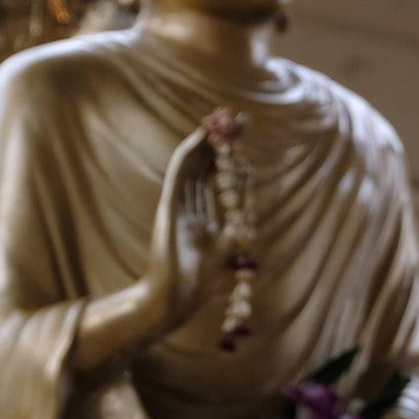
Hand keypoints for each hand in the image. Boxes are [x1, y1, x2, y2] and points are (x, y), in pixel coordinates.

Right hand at [143, 125, 230, 332]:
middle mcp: (187, 207)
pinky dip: (189, 155)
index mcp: (201, 218)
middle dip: (220, 142)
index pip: (215, 178)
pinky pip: (178, 175)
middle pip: (204, 166)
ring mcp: (176, 206)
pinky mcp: (168, 207)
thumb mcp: (230, 249)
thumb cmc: (202, 282)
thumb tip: (250, 213)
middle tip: (237, 119)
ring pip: (191, 165)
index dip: (228, 157)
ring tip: (221, 120)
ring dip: (205, 142)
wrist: (176, 299)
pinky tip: (200, 138)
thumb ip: (238, 229)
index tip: (243, 139)